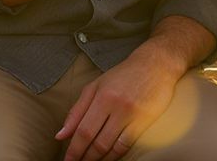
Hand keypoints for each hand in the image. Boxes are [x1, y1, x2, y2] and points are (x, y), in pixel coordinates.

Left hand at [56, 51, 180, 160]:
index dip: (74, 150)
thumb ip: (77, 110)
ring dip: (98, 159)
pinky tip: (108, 158)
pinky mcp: (144, 120)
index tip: (68, 160)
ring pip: (110, 146)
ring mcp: (132, 114)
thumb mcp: (96, 85)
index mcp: (102, 95)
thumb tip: (60, 135)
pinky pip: (126, 145)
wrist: (155, 64)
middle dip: (83, 157)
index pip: (83, 130)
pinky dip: (114, 155)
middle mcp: (116, 105)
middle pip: (95, 141)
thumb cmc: (123, 75)